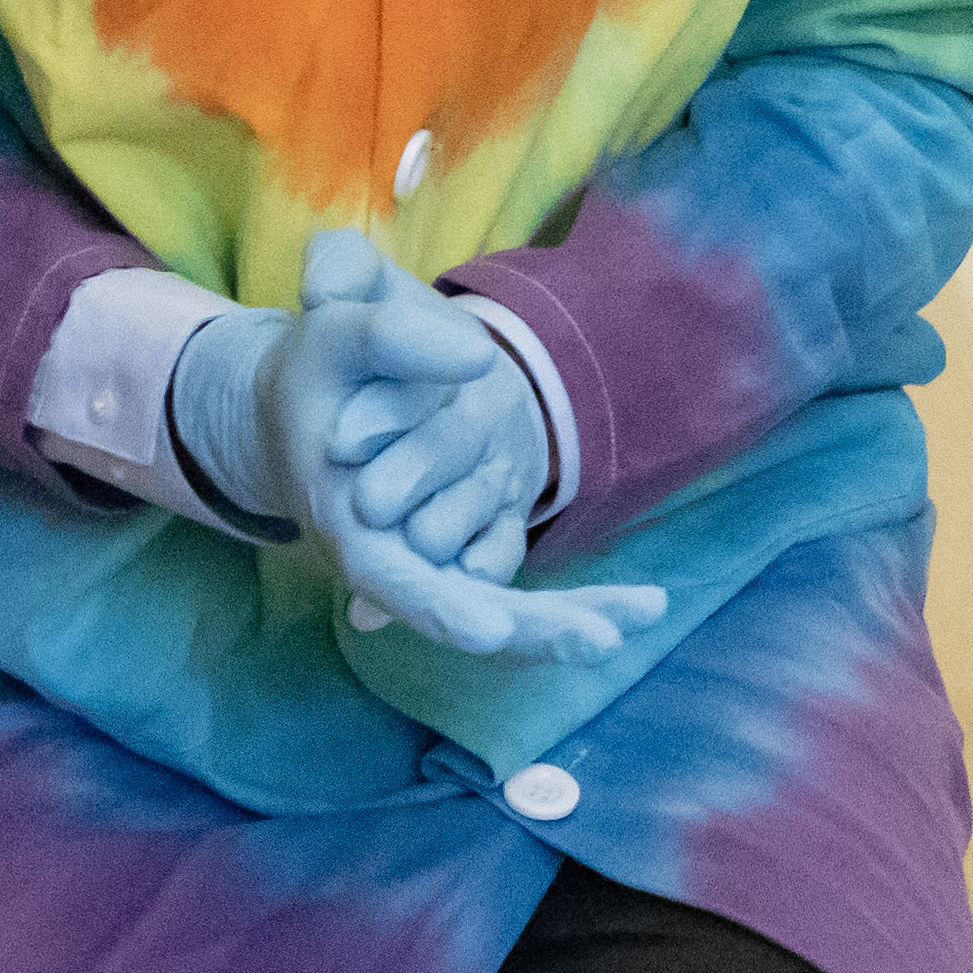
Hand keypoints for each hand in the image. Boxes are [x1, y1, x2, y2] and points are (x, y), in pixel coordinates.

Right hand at [183, 233, 650, 664]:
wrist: (325, 390)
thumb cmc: (326, 362)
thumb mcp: (341, 332)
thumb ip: (391, 335)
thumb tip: (480, 360)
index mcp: (344, 518)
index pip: (388, 578)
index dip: (439, 608)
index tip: (492, 631)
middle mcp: (391, 558)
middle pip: (461, 612)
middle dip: (531, 628)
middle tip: (604, 641)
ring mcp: (434, 560)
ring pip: (499, 609)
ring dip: (568, 622)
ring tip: (648, 611)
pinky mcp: (470, 550)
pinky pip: (523, 589)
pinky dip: (576, 603)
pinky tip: (640, 605)